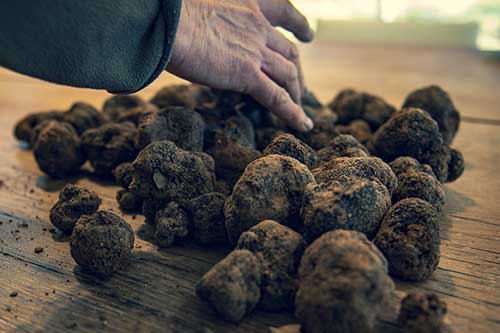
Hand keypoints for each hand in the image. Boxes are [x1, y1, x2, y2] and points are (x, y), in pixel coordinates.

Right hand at [167, 0, 314, 131]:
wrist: (167, 24)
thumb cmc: (170, 18)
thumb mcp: (200, 13)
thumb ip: (214, 29)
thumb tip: (205, 44)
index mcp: (247, 6)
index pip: (282, 12)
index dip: (298, 24)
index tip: (308, 35)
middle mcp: (257, 27)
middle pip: (289, 51)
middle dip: (296, 70)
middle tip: (298, 85)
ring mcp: (255, 52)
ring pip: (288, 74)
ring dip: (295, 93)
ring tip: (298, 109)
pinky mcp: (248, 75)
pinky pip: (277, 97)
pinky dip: (292, 113)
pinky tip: (302, 125)